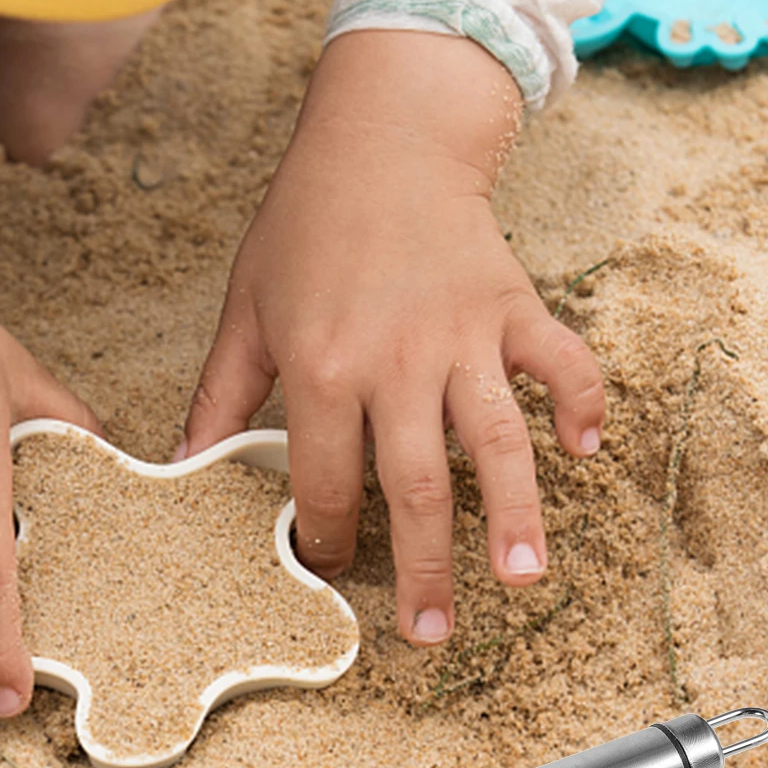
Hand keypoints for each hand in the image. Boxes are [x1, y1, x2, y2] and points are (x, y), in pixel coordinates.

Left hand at [181, 32, 603, 644]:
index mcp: (322, 369)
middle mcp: (396, 362)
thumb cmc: (304, 225)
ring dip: (514, 512)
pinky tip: (588, 452)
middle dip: (421, 568)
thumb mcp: (245, 311)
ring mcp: (462, 336)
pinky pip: (560, 361)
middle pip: (413, 487)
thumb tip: (179, 469)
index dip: (322, 540)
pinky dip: (582, 403)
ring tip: (522, 577)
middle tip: (431, 634)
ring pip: (495, 441)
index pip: (323, 485)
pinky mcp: (513, 307)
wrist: (381, 134)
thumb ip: (218, 398)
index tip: (328, 571)